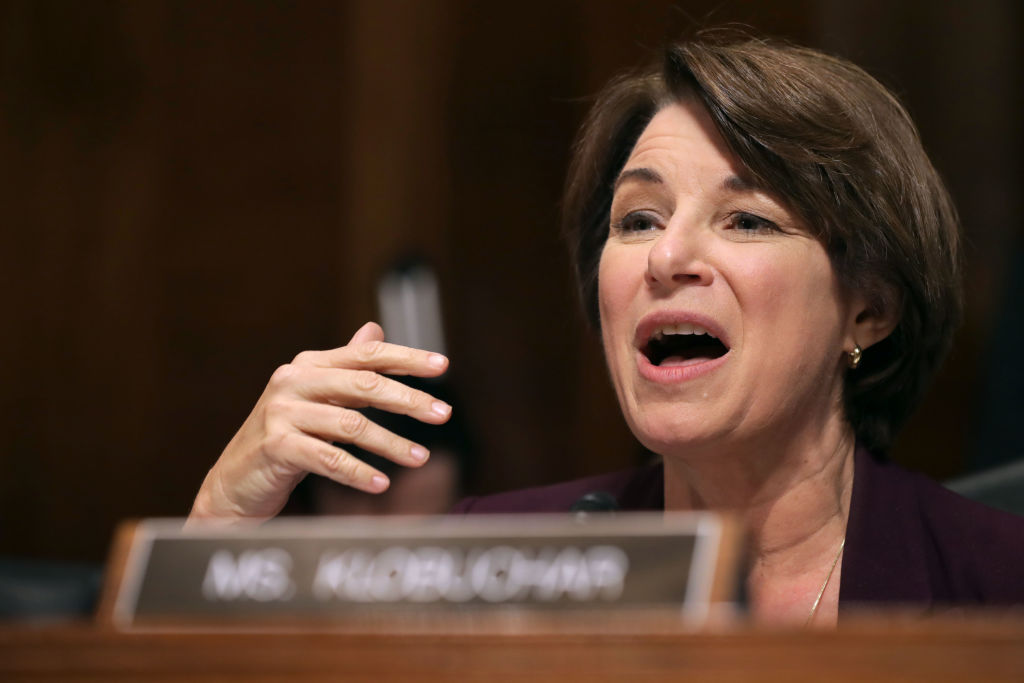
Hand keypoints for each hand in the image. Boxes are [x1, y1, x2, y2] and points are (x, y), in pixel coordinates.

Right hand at [186, 322, 450, 525]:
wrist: (234, 482)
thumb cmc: (283, 438)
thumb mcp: (316, 399)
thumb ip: (347, 368)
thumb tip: (375, 329)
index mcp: (309, 365)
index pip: (367, 355)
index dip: (407, 358)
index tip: (443, 365)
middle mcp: (293, 381)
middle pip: (364, 385)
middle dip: (408, 399)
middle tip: (443, 413)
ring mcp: (281, 413)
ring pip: (351, 425)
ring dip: (391, 443)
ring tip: (421, 458)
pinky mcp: (275, 446)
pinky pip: (327, 458)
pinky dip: (358, 472)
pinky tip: (381, 484)